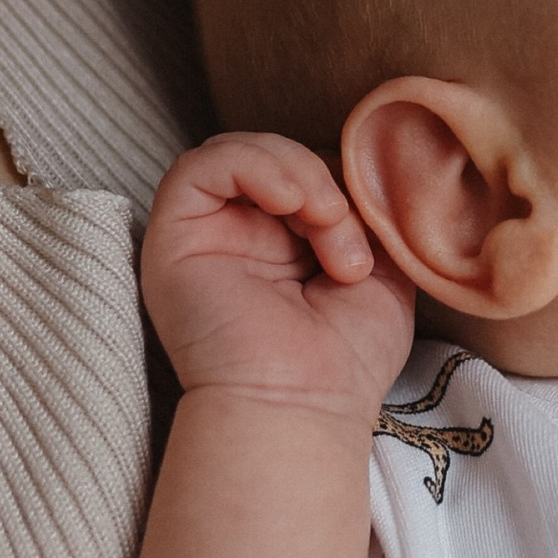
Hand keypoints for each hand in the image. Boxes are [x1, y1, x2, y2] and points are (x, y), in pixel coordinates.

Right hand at [140, 133, 412, 417]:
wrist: (302, 407)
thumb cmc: (345, 359)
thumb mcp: (384, 270)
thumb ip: (372, 213)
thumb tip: (368, 164)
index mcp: (287, 244)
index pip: (308, 167)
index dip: (344, 177)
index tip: (375, 227)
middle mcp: (241, 236)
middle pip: (276, 156)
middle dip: (323, 177)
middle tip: (346, 232)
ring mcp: (206, 236)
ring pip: (238, 151)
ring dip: (295, 171)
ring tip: (324, 219)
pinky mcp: (173, 239)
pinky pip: (199, 166)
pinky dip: (253, 166)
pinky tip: (290, 203)